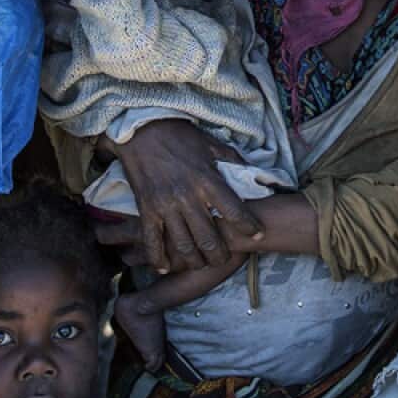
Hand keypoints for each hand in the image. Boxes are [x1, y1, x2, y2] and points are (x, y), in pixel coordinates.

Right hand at [109, 120, 261, 272]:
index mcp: (207, 180)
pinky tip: (166, 267)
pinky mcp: (146, 210)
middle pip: (209, 238)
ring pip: (183, 245)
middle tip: (225, 259)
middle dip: (220, 255)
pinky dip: (159, 258)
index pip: (235, 212)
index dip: (249, 227)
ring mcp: (165, 206)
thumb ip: (233, 161)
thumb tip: (252, 175)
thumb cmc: (179, 136)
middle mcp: (188, 197)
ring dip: (195, 261)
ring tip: (202, 264)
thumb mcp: (211, 144)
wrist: (141, 130)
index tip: (257, 234)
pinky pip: (152, 241)